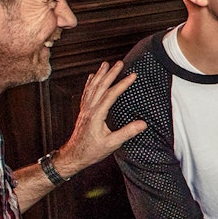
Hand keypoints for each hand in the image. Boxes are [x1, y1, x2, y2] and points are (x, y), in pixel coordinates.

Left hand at [53, 62, 145, 178]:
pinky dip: (89, 83)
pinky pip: (86, 93)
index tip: (133, 75)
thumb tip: (143, 124)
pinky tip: (91, 77)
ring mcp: (85, 109)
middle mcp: (89, 109)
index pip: (111, 95)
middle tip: (120, 63)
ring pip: (92, 87)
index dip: (122, 84)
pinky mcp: (83, 112)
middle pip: (101, 86)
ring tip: (105, 64)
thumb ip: (127, 132)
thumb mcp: (112, 144)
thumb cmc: (92, 151)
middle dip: (111, 74)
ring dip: (100, 75)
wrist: (74, 156)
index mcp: (97, 115)